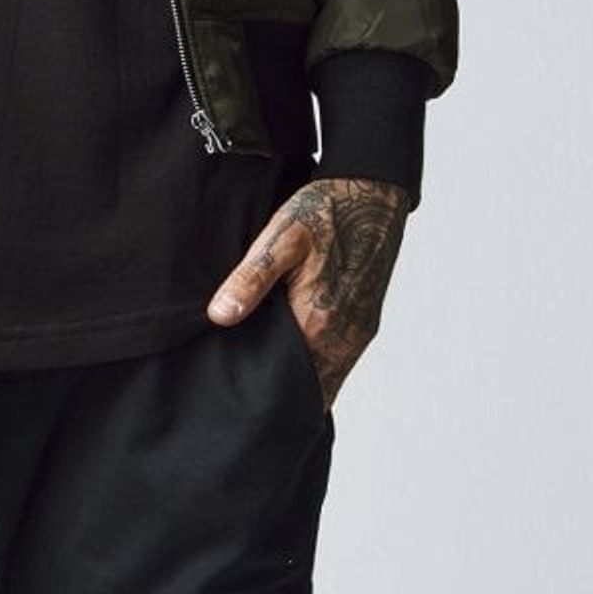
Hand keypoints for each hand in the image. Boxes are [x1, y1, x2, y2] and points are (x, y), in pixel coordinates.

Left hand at [205, 175, 410, 411]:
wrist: (373, 193)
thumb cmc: (324, 211)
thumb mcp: (280, 236)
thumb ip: (251, 278)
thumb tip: (219, 317)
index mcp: (317, 322)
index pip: (287, 384)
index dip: (263, 393)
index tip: (236, 399)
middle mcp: (342, 339)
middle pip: (307, 388)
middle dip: (279, 396)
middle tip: (243, 395)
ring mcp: (358, 334)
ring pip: (326, 377)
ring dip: (299, 383)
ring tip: (264, 379)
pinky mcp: (365, 324)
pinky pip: (339, 361)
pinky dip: (317, 366)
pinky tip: (293, 354)